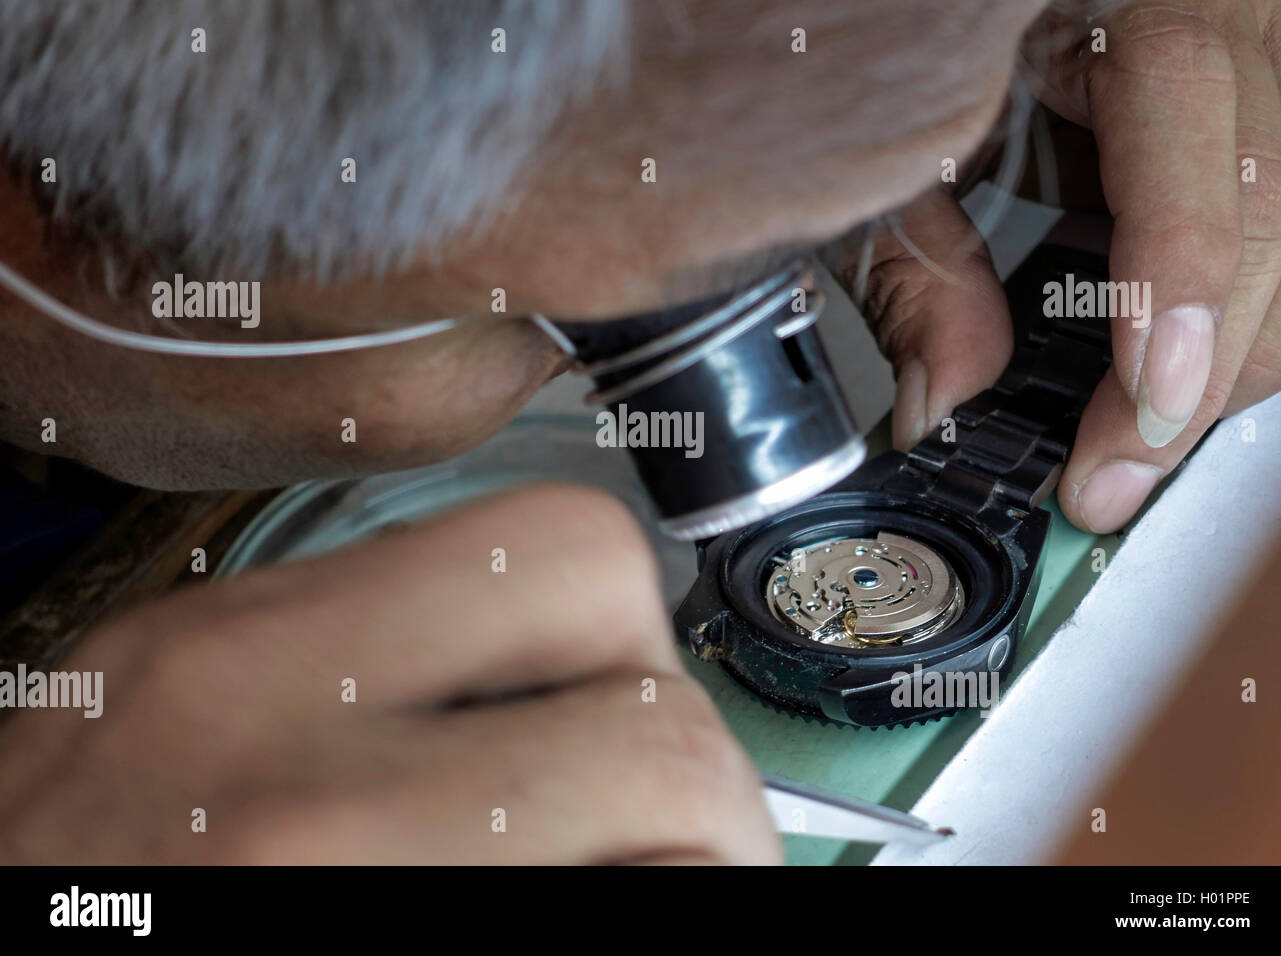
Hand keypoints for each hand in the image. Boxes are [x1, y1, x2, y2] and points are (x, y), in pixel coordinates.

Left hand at [0, 484, 779, 864]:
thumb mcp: (392, 950)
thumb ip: (548, 884)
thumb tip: (669, 849)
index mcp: (324, 841)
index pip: (651, 748)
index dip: (721, 831)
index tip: (700, 864)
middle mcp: (260, 696)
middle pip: (592, 572)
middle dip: (654, 700)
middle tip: (647, 811)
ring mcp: (204, 633)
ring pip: (507, 535)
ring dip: (567, 653)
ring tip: (550, 769)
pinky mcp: (172, 620)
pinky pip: (398, 575)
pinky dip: (463, 650)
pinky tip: (439, 747)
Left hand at [835, 0, 1280, 532]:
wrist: (979, 16)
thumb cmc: (932, 50)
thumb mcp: (902, 147)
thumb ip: (915, 264)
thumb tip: (942, 405)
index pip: (1195, 119)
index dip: (1178, 274)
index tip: (1143, 404)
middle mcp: (1229, 17)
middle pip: (1280, 201)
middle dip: (1204, 371)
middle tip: (1112, 479)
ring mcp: (1270, 65)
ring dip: (1237, 358)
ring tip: (1139, 448)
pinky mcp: (1270, 114)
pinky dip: (1243, 317)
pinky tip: (1175, 378)